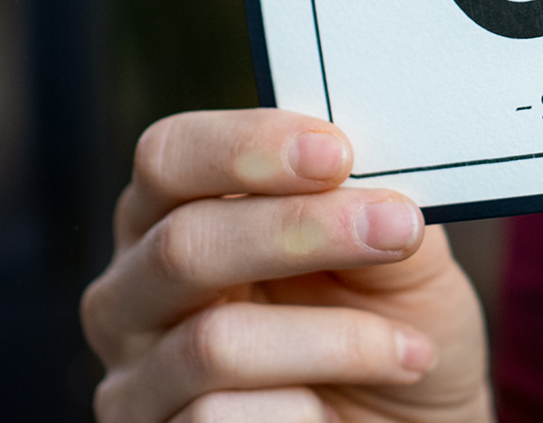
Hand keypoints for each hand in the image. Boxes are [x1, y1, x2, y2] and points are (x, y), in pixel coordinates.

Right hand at [83, 109, 491, 422]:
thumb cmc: (390, 325)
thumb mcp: (399, 255)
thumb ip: (372, 201)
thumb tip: (363, 164)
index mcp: (176, 215)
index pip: (170, 157)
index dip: (246, 147)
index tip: (336, 153)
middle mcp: (134, 293)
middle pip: (182, 244)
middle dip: (300, 230)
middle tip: (398, 229)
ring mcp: (136, 380)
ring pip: (214, 344)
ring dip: (335, 340)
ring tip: (408, 350)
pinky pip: (223, 420)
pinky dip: (307, 412)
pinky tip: (337, 412)